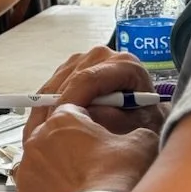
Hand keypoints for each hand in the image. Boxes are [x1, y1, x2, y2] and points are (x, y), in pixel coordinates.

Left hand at [2, 106, 156, 191]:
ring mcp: (27, 173)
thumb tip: (140, 132)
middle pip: (46, 136)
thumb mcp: (140, 143)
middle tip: (84, 161)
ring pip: (29, 166)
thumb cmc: (117, 177)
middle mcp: (37, 142)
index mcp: (63, 120)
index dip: (85, 122)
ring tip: (65, 185)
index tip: (97, 133)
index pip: (70, 110)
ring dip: (43, 172)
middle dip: (62, 146)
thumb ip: (137, 131)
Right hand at [27, 47, 167, 136]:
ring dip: (47, 109)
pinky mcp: (70, 68)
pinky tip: (48, 126)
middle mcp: (102, 55)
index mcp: (125, 64)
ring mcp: (84, 59)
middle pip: (68, 81)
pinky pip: (49, 88)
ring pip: (54, 84)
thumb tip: (81, 115)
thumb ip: (111, 120)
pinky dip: (45, 106)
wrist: (145, 117)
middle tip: (48, 136)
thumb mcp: (136, 127)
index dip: (70, 102)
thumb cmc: (145, 122)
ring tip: (47, 135)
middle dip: (56, 109)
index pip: (88, 79)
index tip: (57, 126)